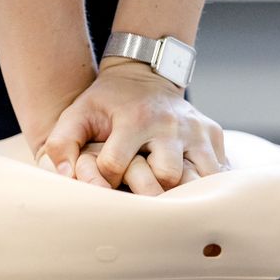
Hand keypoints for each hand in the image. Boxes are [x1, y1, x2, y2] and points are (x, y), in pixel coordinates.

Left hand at [38, 58, 227, 193]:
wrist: (145, 73)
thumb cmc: (108, 101)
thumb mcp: (78, 112)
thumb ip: (61, 143)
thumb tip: (64, 177)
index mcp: (136, 118)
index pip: (118, 165)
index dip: (106, 181)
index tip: (105, 183)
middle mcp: (171, 124)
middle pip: (168, 176)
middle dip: (153, 193)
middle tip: (141, 202)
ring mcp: (197, 129)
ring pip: (200, 177)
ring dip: (186, 194)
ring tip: (170, 206)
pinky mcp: (214, 134)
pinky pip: (218, 170)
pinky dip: (207, 186)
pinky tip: (193, 194)